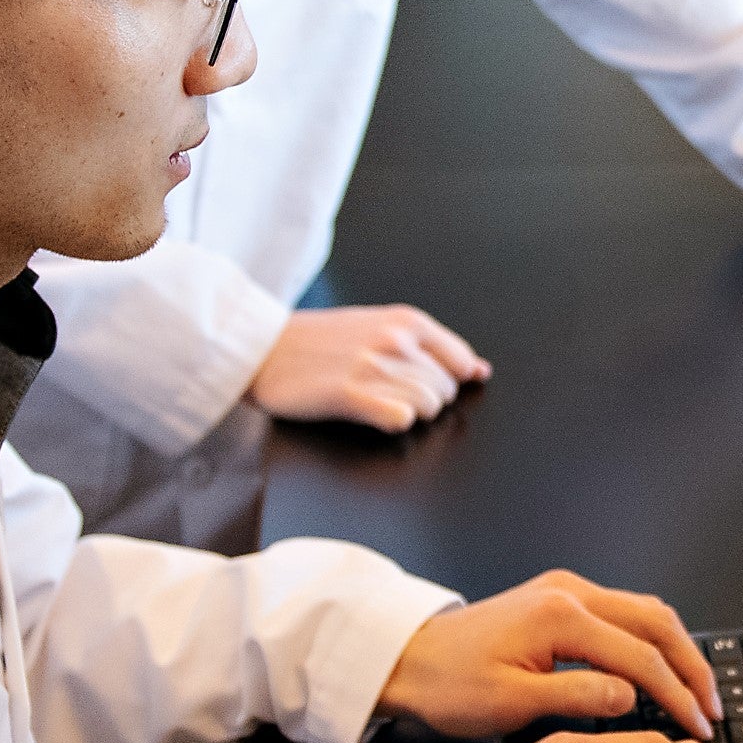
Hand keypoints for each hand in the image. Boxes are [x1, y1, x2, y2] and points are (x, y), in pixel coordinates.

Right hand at [247, 304, 488, 432]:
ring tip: (374, 402)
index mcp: (406, 321)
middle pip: (446, 390)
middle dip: (424, 400)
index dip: (449, 381)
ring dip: (406, 413)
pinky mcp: (351, 393)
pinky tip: (370, 413)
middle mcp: (395, 340)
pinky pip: (401, 419)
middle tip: (386, 393)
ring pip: (428, 408)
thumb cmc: (320, 340)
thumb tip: (479, 371)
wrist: (264, 348)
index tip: (428, 386)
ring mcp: (374, 366)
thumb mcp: (379, 326)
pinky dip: (392, 421)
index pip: (461, 362)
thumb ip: (429, 346)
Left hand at [380, 570, 723, 738]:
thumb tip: (631, 698)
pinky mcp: (561, 598)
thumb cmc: (448, 686)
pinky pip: (624, 614)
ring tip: (697, 693)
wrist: (409, 659)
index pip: (640, 656)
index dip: (676, 694)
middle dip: (691, 667)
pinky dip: (652, 641)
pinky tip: (662, 671)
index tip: (699, 726)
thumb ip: (576, 697)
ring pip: (646, 612)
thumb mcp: (510, 703)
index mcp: (559, 617)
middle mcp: (570, 592)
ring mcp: (567, 589)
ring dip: (677, 651)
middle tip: (712, 710)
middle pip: (657, 622)